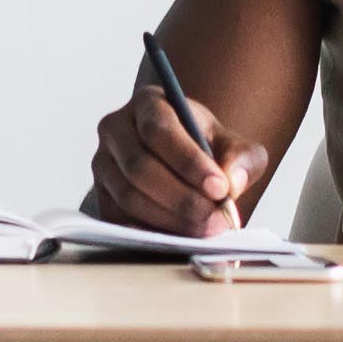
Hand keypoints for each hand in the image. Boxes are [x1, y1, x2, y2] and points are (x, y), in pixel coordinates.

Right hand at [85, 85, 270, 237]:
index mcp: (148, 104)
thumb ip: (241, 158)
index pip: (159, 130)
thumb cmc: (208, 148)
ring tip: (206, 229)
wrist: (183, 162)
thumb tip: (232, 182)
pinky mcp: (101, 196)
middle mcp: (116, 130)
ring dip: (170, 219)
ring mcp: (103, 164)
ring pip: (128, 196)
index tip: (220, 188)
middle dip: (182, 198)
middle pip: (140, 167)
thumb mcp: (234, 144)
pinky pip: (120, 219)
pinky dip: (152, 232)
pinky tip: (181, 237)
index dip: (189, 162)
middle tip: (217, 218)